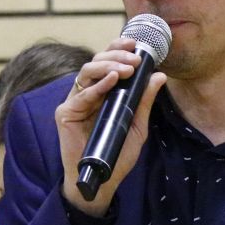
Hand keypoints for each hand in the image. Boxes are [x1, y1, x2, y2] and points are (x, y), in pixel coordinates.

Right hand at [58, 36, 166, 216]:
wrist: (102, 180)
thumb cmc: (117, 155)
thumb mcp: (137, 126)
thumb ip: (144, 101)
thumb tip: (159, 76)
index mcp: (103, 92)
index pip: (108, 63)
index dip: (118, 49)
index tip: (136, 44)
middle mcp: (87, 93)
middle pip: (97, 62)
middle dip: (116, 55)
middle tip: (135, 59)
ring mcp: (75, 102)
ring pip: (87, 72)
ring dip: (108, 66)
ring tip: (126, 69)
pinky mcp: (66, 114)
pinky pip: (81, 95)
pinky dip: (97, 86)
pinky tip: (111, 80)